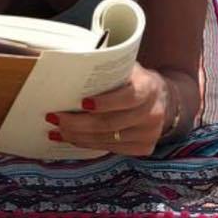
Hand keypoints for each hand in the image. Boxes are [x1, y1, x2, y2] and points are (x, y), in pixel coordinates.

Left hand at [49, 64, 173, 156]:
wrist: (162, 98)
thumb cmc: (134, 79)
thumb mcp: (127, 67)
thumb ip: (107, 70)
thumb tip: (71, 68)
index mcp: (149, 87)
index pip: (128, 97)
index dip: (105, 102)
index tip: (82, 102)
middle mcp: (153, 113)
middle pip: (110, 123)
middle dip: (78, 123)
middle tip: (55, 118)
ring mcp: (150, 134)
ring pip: (107, 140)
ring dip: (78, 136)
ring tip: (56, 131)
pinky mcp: (144, 148)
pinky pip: (111, 149)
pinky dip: (88, 145)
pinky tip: (72, 139)